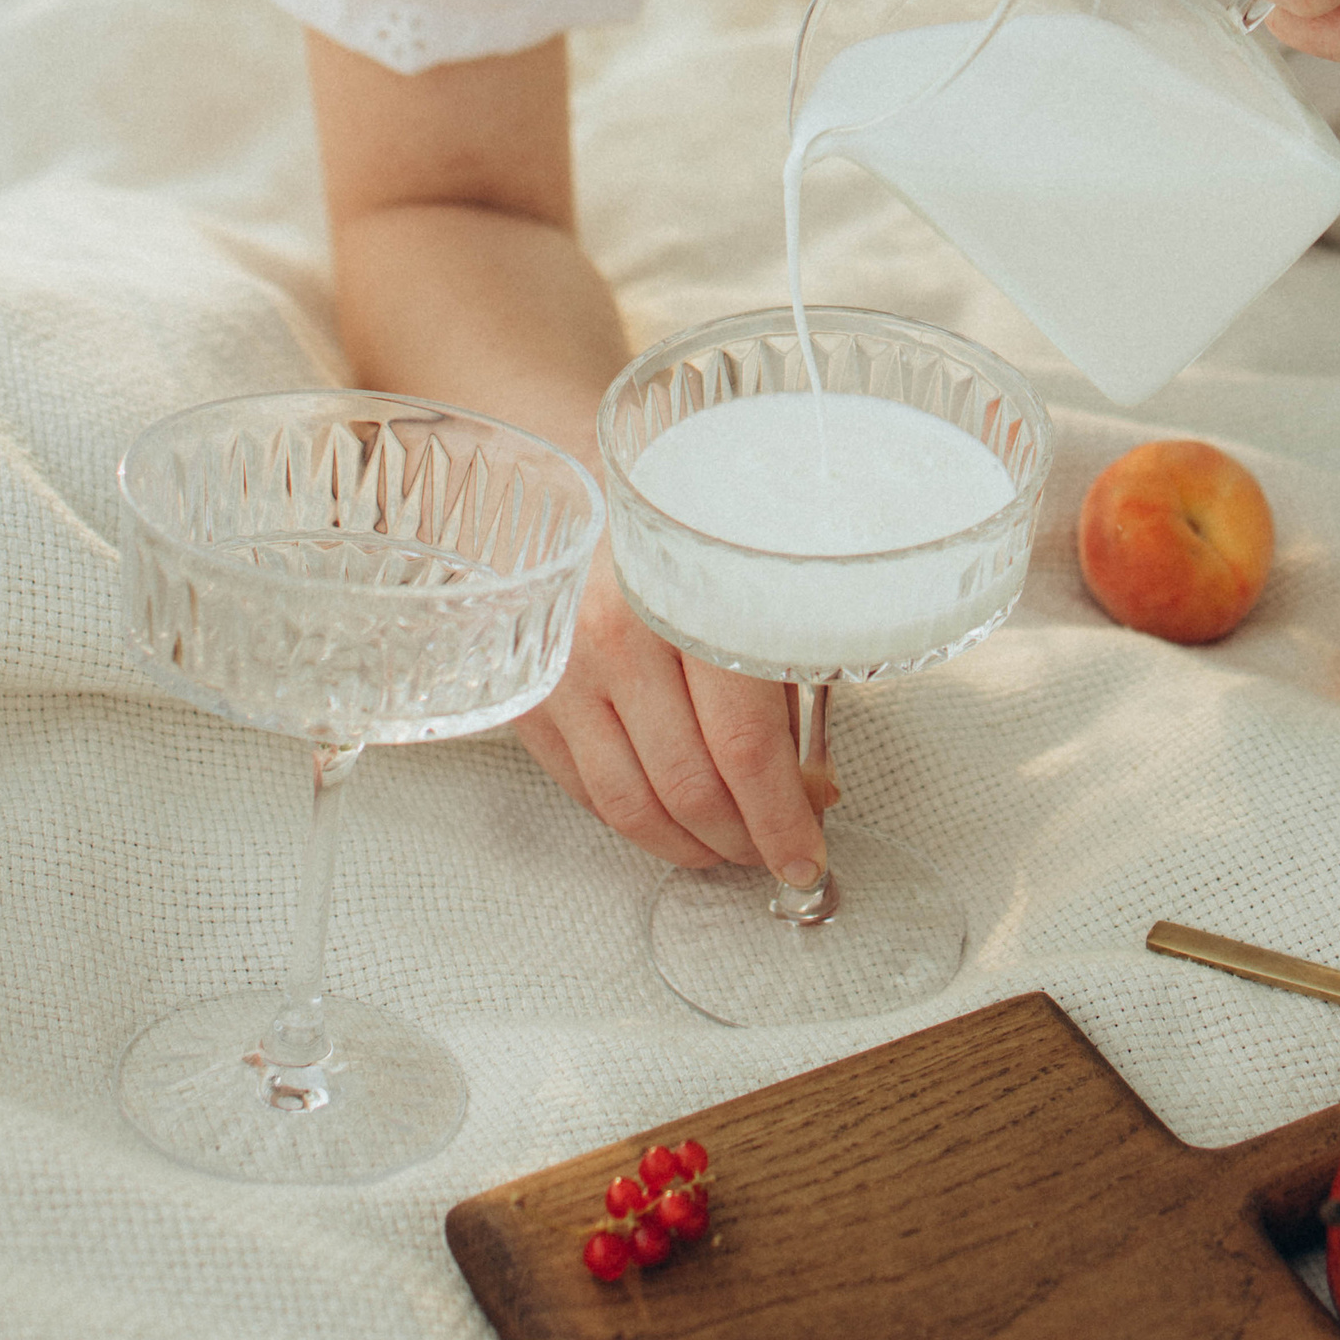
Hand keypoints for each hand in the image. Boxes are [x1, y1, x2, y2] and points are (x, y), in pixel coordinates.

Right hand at [518, 552, 832, 880]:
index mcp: (690, 604)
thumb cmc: (682, 528)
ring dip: (690, 846)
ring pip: (633, 807)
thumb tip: (810, 786)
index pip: (745, 748)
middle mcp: (618, 640)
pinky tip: (672, 818)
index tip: (807, 858)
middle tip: (775, 850)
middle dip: (743, 840)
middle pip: (690, 788)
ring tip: (728, 845)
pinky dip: (637, 820)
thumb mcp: (754, 583)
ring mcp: (564, 672)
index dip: (782, 820)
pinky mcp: (529, 695)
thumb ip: (784, 682)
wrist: (579, 480)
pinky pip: (586, 791)